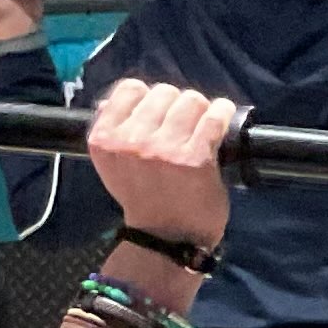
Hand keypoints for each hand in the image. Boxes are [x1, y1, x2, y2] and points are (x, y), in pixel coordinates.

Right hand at [84, 80, 237, 257]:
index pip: (129, 89)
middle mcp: (131, 142)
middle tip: (186, 123)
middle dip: (179, 104)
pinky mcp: (195, 159)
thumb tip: (107, 103)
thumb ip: (111, 133)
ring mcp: (163, 150)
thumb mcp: (113, 166)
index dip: (149, 97)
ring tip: (204, 123)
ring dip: (202, 109)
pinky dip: (222, 113)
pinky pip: (213, 118)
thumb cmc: (144, 199)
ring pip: (191, 101)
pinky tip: (223, 116)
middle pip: (164, 92)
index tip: (160, 112)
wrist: (166, 238)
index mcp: (105, 139)